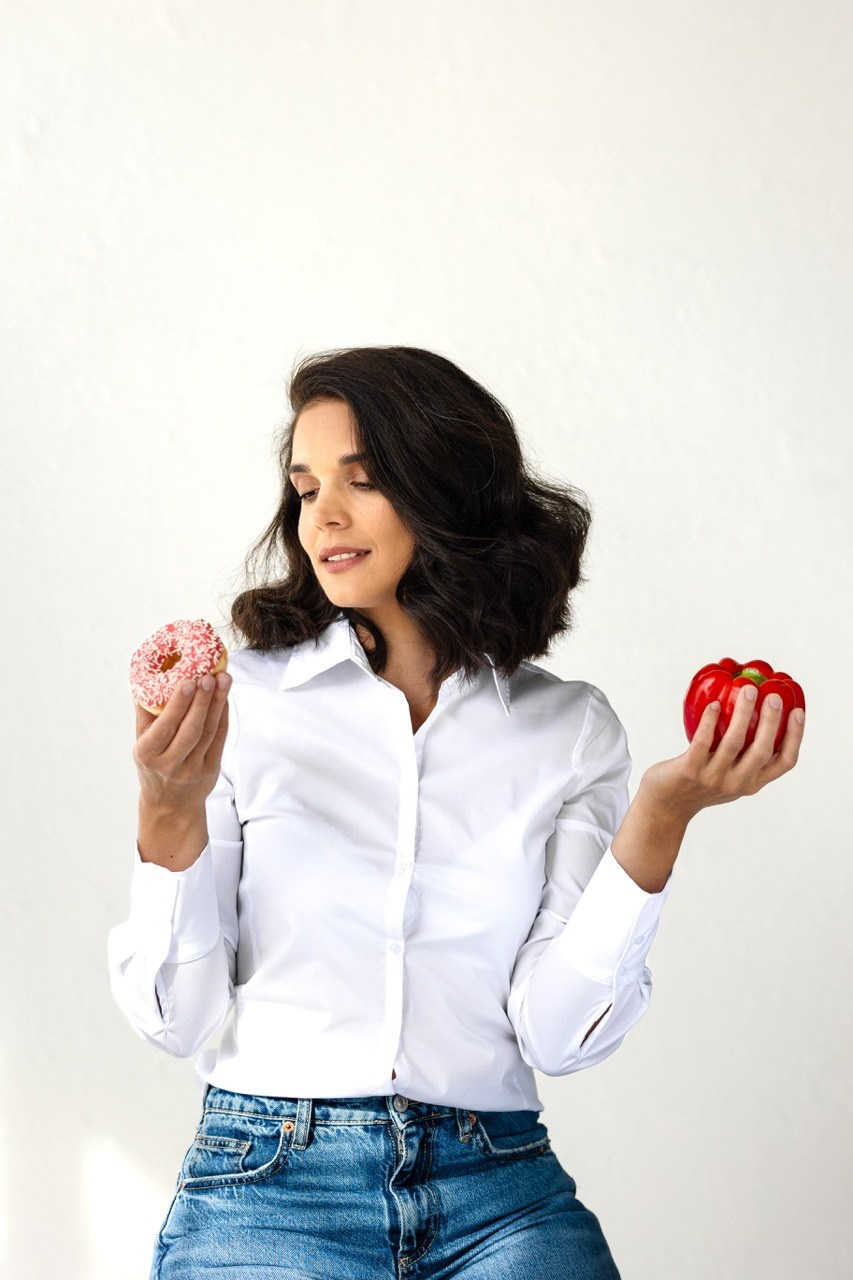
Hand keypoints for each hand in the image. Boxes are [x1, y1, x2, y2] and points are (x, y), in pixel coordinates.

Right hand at [133, 672, 231, 811]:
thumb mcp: (141, 741)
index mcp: (148, 754)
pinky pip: (220, 738)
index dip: (178, 704)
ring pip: (209, 732)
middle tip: (209, 676)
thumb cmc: (153, 763)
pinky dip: (224, 716)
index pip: (165, 727)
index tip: (188, 681)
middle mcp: (170, 764)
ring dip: (218, 704)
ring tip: (223, 679)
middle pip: (191, 729)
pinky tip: (225, 697)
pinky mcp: (211, 770)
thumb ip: (146, 712)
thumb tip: (147, 676)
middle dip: (202, 701)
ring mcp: (193, 769)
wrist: (169, 803)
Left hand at [640, 684, 804, 821]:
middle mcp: (737, 783)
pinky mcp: (689, 771)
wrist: (666, 806)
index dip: (795, 737)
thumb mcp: (730, 777)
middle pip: (762, 751)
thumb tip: (759, 713)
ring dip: (743, 714)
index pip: (784, 762)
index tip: (797, 711)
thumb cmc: (700, 785)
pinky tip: (714, 705)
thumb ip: (745, 758)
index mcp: (752, 783)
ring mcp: (713, 778)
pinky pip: (702, 742)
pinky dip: (710, 721)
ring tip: (747, 689)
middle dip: (771, 722)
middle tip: (773, 696)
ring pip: (734, 743)